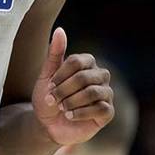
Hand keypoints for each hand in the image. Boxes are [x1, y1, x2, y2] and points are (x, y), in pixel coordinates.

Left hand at [32, 28, 113, 145]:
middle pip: (84, 77)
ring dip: (72, 101)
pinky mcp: (108, 112)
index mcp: (87, 63)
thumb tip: (60, 30)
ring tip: (62, 108)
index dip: (60, 75)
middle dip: (64, 90)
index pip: (76, 61)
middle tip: (53, 99)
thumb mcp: (47, 75)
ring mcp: (106, 93)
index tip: (49, 86)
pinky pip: (101, 108)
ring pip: (93, 92)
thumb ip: (55, 53)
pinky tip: (70, 116)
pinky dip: (81, 112)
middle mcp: (100, 75)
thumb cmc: (48, 97)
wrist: (48, 124)